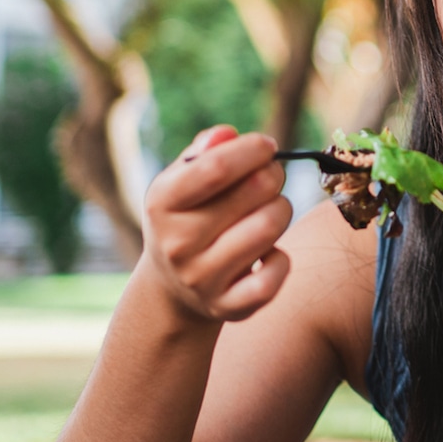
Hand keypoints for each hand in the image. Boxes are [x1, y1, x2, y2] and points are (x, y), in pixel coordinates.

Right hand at [139, 125, 293, 322]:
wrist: (172, 290)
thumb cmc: (187, 218)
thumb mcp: (181, 182)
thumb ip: (204, 152)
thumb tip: (226, 134)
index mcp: (162, 203)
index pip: (215, 167)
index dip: (251, 150)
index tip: (266, 146)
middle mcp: (177, 243)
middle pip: (255, 191)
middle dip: (273, 175)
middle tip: (270, 176)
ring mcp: (202, 279)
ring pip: (269, 227)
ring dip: (281, 209)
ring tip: (270, 209)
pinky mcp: (228, 307)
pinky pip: (274, 276)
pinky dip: (281, 259)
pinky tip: (268, 252)